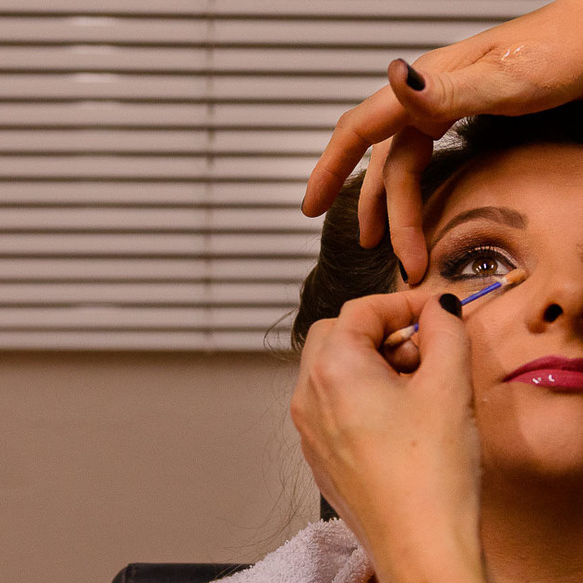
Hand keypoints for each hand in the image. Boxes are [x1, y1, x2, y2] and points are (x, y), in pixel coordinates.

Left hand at [289, 291, 482, 577]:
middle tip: (426, 350)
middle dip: (381, 333)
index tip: (437, 313)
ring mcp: (308, 432)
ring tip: (420, 389)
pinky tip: (403, 424)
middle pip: (336, 337)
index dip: (403, 303)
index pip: (360, 310)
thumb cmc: (429, 475)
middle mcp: (307, 398)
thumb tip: (437, 311)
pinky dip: (363, 399)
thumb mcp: (449, 387)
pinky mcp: (319, 459)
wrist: (419, 549)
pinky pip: (333, 409)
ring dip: (373, 366)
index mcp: (330, 371)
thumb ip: (445, 333)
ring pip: (332, 374)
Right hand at [302, 0, 582, 284]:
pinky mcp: (472, 105)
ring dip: (397, 204)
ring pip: (405, 159)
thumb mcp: (510, 75)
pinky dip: (416, 184)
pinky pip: (426, 151)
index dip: (329, 169)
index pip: (360, 129)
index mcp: (432, 79)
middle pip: (384, 155)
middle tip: (374, 250)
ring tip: (397, 243)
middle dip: (374, 207)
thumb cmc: (574, 46)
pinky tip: (418, 197)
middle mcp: (434, 88)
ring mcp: (451, 96)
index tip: (311, 209)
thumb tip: (393, 80)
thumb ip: (449, 87)